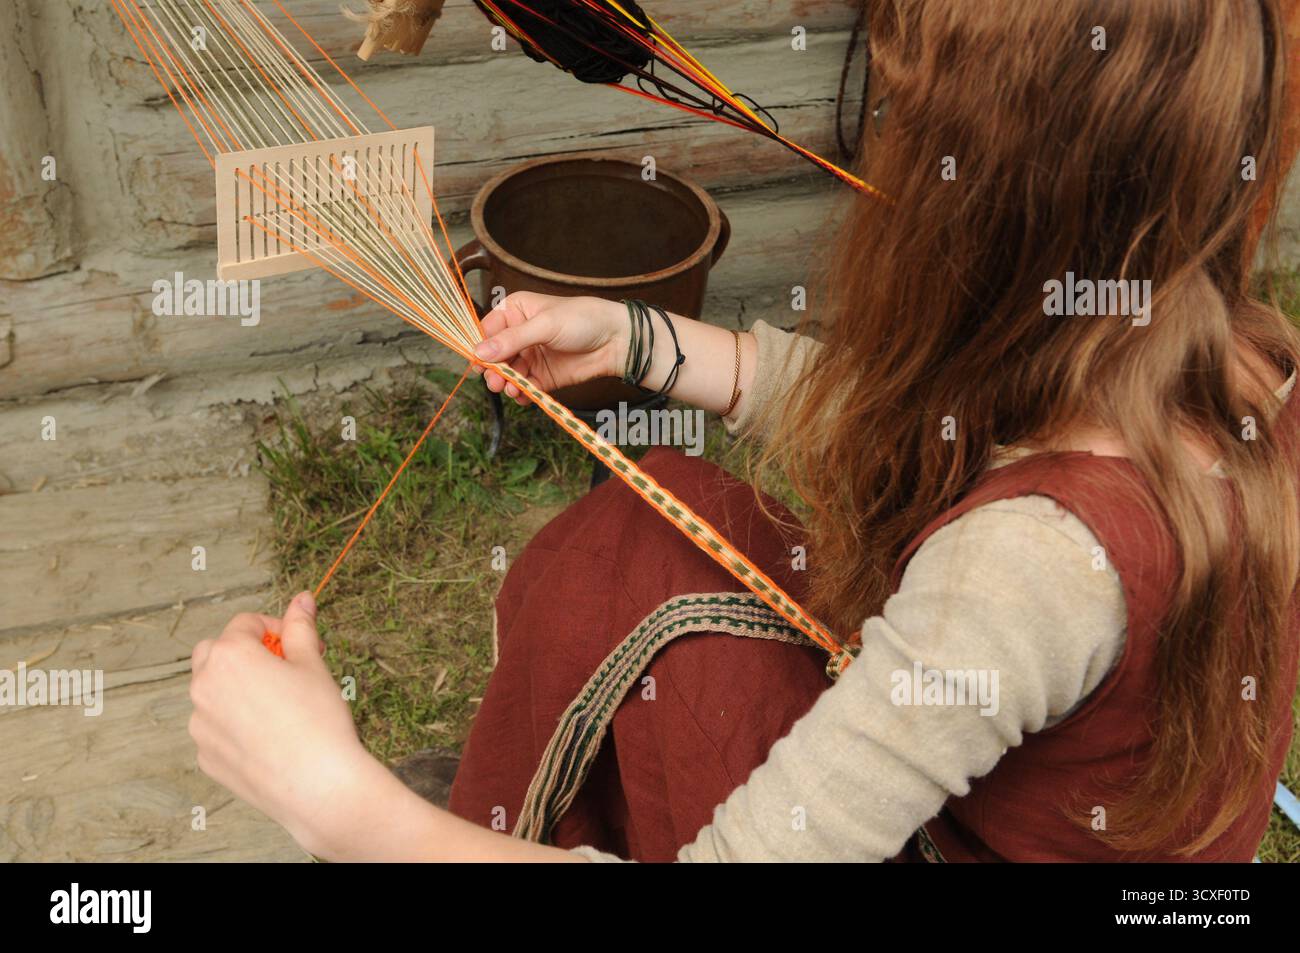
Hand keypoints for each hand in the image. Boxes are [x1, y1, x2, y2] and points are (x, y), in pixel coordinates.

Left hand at [188, 592, 377, 857]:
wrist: (318, 785)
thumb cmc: (319, 721)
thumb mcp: (313, 664)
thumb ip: (300, 628)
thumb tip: (301, 599)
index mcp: (230, 656)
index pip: (245, 623)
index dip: (276, 627)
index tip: (298, 644)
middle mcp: (204, 687)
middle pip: (215, 652)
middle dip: (244, 654)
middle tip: (283, 669)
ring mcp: (200, 724)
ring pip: (213, 692)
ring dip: (238, 688)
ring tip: (281, 707)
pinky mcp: (205, 755)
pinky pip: (216, 726)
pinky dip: (236, 723)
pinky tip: (271, 736)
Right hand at [473, 292, 626, 404]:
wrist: (616, 341)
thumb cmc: (583, 320)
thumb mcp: (545, 325)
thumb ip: (512, 340)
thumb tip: (480, 353)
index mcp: (515, 311)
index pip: (487, 330)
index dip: (480, 348)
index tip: (478, 364)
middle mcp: (519, 334)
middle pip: (494, 356)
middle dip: (492, 370)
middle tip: (495, 381)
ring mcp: (530, 356)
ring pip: (507, 373)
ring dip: (506, 383)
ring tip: (511, 389)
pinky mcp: (543, 376)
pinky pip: (524, 387)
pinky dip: (521, 393)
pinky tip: (523, 396)